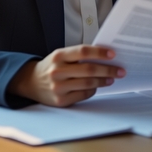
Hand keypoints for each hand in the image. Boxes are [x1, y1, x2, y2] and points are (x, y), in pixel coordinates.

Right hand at [8, 45, 125, 106]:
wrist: (31, 82)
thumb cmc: (51, 67)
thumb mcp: (60, 56)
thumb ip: (77, 55)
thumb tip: (104, 56)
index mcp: (58, 56)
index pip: (83, 51)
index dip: (99, 52)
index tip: (113, 54)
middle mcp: (57, 71)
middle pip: (89, 69)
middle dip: (108, 69)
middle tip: (120, 70)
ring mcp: (58, 87)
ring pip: (88, 83)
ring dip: (103, 81)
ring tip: (111, 78)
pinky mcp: (61, 100)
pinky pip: (83, 95)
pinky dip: (93, 90)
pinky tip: (97, 86)